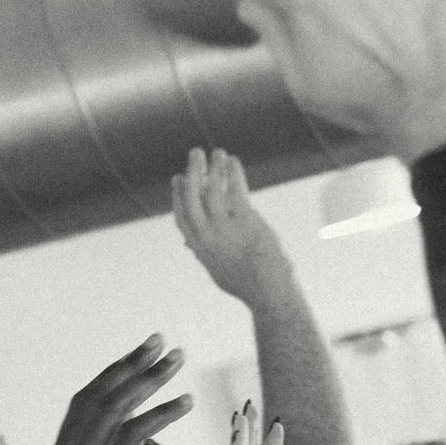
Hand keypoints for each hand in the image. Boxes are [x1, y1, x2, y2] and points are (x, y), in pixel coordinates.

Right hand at [45, 336, 192, 444]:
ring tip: (180, 360)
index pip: (86, 404)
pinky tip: (186, 402)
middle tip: (165, 342)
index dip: (115, 374)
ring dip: (148, 379)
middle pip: (97, 396)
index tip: (146, 353)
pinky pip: (132, 436)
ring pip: (112, 409)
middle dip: (131, 364)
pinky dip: (159, 414)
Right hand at [171, 148, 288, 302]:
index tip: (177, 178)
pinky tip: (233, 162)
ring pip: (213, 189)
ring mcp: (224, 227)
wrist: (268, 292)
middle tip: (195, 154)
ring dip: (214, 167)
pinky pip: (236, 190)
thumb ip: (204, 254)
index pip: (181, 214)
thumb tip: (190, 245)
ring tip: (217, 152)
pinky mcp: (244, 221)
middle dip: (192, 172)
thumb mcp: (217, 272)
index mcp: (199, 246)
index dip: (178, 194)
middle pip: (193, 196)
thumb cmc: (247, 285)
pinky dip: (233, 173)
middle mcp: (206, 234)